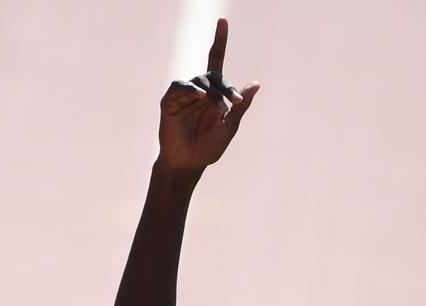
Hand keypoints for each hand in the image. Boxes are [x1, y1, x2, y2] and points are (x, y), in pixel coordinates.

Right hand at [157, 18, 259, 171]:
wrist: (189, 164)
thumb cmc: (208, 148)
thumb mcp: (229, 127)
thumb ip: (240, 106)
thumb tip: (256, 83)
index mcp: (214, 93)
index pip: (216, 60)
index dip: (219, 40)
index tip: (223, 20)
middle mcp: (199, 90)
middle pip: (212, 75)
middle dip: (224, 88)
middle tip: (233, 104)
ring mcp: (183, 95)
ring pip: (199, 82)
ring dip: (211, 93)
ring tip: (218, 109)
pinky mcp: (169, 102)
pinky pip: (180, 87)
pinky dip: (190, 89)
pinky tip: (200, 97)